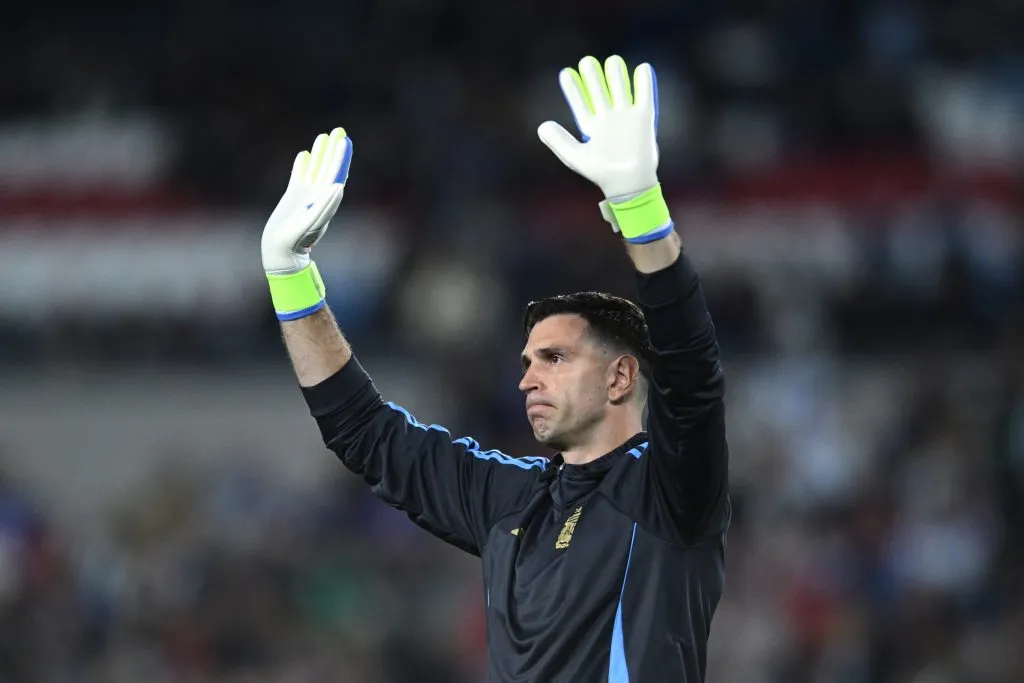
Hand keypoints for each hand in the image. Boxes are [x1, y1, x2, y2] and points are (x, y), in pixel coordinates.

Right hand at [262, 128, 352, 320]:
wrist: (281, 250)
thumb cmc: (297, 239)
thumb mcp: (313, 222)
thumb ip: (326, 204)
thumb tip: (339, 186)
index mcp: (327, 201)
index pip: (337, 174)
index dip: (342, 158)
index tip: (345, 141)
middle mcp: (319, 196)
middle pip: (329, 168)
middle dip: (334, 150)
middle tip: (339, 130)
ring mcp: (306, 195)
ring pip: (315, 169)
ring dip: (320, 153)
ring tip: (323, 136)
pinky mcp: (293, 197)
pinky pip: (300, 177)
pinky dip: (302, 165)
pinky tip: (304, 155)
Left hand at [538, 56, 672, 243]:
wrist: (628, 183)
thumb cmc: (602, 173)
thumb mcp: (575, 157)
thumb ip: (559, 141)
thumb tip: (542, 126)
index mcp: (592, 127)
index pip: (580, 103)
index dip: (573, 89)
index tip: (565, 74)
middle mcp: (608, 119)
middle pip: (599, 91)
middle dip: (593, 77)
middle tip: (586, 62)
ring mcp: (626, 117)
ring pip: (620, 89)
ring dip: (616, 75)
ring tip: (612, 61)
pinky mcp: (644, 119)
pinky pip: (644, 96)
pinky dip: (644, 82)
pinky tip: (642, 68)